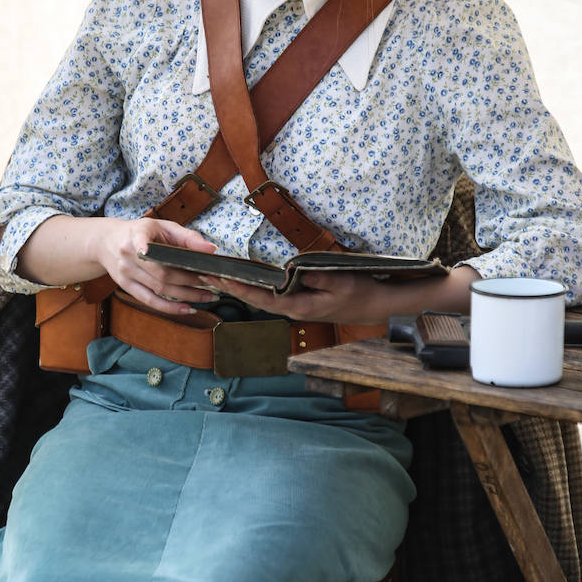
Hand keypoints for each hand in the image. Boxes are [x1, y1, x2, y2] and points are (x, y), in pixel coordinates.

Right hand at [18, 214, 220, 317]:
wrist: (108, 242)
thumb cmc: (143, 232)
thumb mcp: (162, 226)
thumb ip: (187, 237)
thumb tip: (211, 250)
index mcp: (136, 233)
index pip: (140, 240)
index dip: (144, 247)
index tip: (147, 249)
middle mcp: (128, 254)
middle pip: (161, 271)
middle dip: (189, 279)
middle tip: (213, 282)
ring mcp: (125, 273)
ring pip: (158, 288)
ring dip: (185, 295)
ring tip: (207, 296)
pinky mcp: (126, 286)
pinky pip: (149, 300)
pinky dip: (169, 307)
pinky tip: (187, 309)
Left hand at [196, 269, 390, 323]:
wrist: (376, 305)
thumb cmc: (359, 292)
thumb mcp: (341, 281)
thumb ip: (315, 277)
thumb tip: (290, 270)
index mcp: (299, 307)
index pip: (263, 299)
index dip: (240, 288)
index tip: (221, 278)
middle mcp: (293, 310)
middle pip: (256, 300)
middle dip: (231, 287)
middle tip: (205, 275)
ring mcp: (296, 307)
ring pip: (262, 298)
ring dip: (240, 287)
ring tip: (217, 276)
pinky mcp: (300, 302)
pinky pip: (272, 295)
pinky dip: (256, 287)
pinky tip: (245, 280)